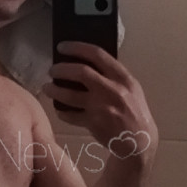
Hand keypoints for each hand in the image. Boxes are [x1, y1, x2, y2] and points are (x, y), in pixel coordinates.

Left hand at [43, 41, 157, 159]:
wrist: (139, 140)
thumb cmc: (134, 111)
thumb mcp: (130, 88)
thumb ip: (112, 76)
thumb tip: (87, 64)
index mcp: (122, 77)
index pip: (97, 54)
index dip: (76, 47)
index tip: (62, 47)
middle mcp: (112, 90)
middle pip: (80, 72)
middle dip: (61, 69)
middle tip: (52, 70)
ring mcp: (101, 107)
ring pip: (69, 95)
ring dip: (54, 90)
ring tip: (47, 88)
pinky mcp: (93, 123)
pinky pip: (70, 115)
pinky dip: (62, 112)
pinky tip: (59, 109)